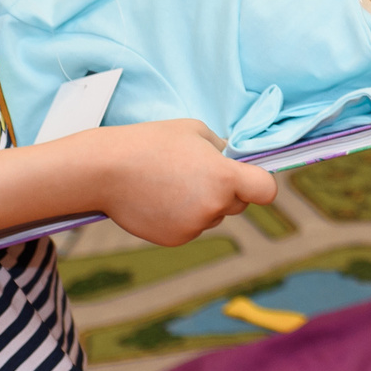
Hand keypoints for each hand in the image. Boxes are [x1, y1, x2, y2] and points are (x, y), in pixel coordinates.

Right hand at [82, 120, 278, 246]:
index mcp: (226, 177)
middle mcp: (215, 205)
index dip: (260, 185)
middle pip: (238, 204)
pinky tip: (160, 200)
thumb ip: (222, 149)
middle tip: (197, 173)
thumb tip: (234, 158)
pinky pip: (192, 228)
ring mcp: (194, 226)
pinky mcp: (175, 239)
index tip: (251, 179)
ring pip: (213, 216)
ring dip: (203, 204)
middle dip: (227, 191)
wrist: (105, 170)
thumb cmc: (151, 143)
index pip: (266, 191)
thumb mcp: (196, 131)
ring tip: (172, 184)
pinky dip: (182, 217)